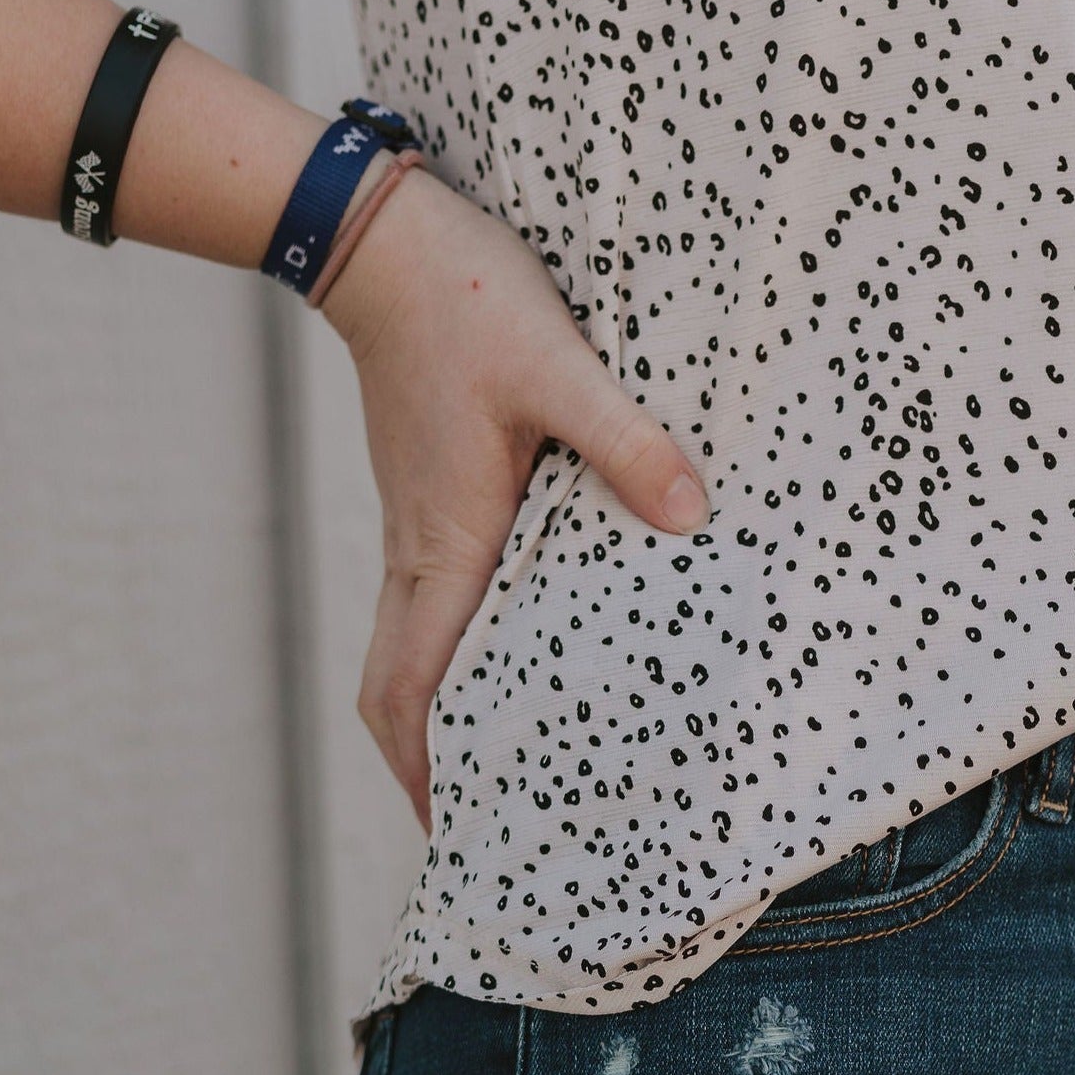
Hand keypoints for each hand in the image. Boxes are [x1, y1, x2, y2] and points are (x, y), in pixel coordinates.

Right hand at [319, 166, 707, 828]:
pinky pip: (435, 613)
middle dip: (428, 773)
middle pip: (398, 696)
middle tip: (482, 835)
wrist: (383, 239)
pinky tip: (516, 672)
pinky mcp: (434, 507)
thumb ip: (626, 439)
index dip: (425, 770)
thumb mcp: (558, 364)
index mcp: (445, 546)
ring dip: (441, 723)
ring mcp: (420, 534)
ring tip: (500, 775)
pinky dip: (456, 665)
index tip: (457, 835)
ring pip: (414, 658)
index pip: (412, 690)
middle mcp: (421, 555)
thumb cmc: (464, 300)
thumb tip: (691, 513)